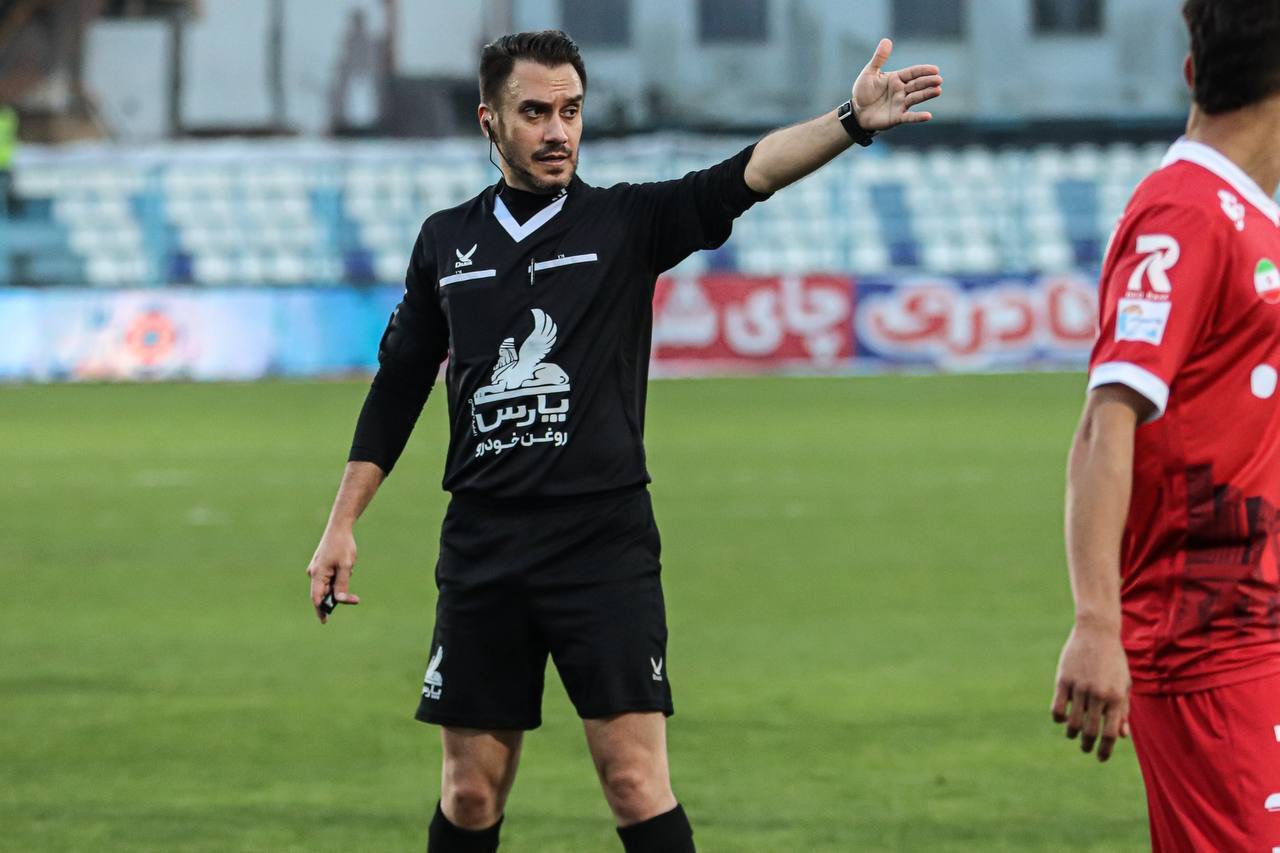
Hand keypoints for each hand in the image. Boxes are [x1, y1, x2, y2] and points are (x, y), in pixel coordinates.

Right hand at [306, 525, 360, 623]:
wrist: (340, 527)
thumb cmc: (343, 545)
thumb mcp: (346, 566)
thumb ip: (342, 585)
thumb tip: (339, 601)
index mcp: (317, 574)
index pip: (317, 598)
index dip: (321, 610)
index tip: (325, 621)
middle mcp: (314, 573)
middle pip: (324, 593)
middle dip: (338, 596)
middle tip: (355, 598)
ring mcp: (317, 569)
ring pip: (329, 585)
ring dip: (341, 583)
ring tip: (349, 566)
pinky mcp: (322, 566)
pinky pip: (331, 578)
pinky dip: (340, 576)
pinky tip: (347, 564)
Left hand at [851, 38, 941, 130]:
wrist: (856, 112)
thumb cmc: (863, 91)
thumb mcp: (869, 73)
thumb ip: (879, 58)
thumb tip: (887, 40)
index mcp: (897, 78)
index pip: (913, 73)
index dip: (923, 71)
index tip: (935, 69)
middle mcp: (902, 90)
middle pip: (917, 85)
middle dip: (928, 82)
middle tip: (939, 80)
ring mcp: (901, 104)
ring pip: (916, 98)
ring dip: (926, 94)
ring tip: (938, 90)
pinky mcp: (897, 117)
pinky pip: (909, 117)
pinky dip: (918, 117)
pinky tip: (928, 116)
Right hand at [1050, 622, 1131, 760]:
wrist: (1097, 633)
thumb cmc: (1114, 661)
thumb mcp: (1124, 685)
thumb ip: (1123, 710)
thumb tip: (1121, 736)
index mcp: (1116, 698)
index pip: (1110, 734)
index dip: (1105, 750)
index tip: (1101, 758)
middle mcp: (1098, 694)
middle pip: (1090, 731)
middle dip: (1087, 745)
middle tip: (1085, 748)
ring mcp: (1079, 687)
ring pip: (1072, 722)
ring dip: (1072, 733)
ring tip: (1073, 734)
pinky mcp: (1063, 680)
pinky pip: (1058, 707)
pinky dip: (1059, 718)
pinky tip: (1062, 719)